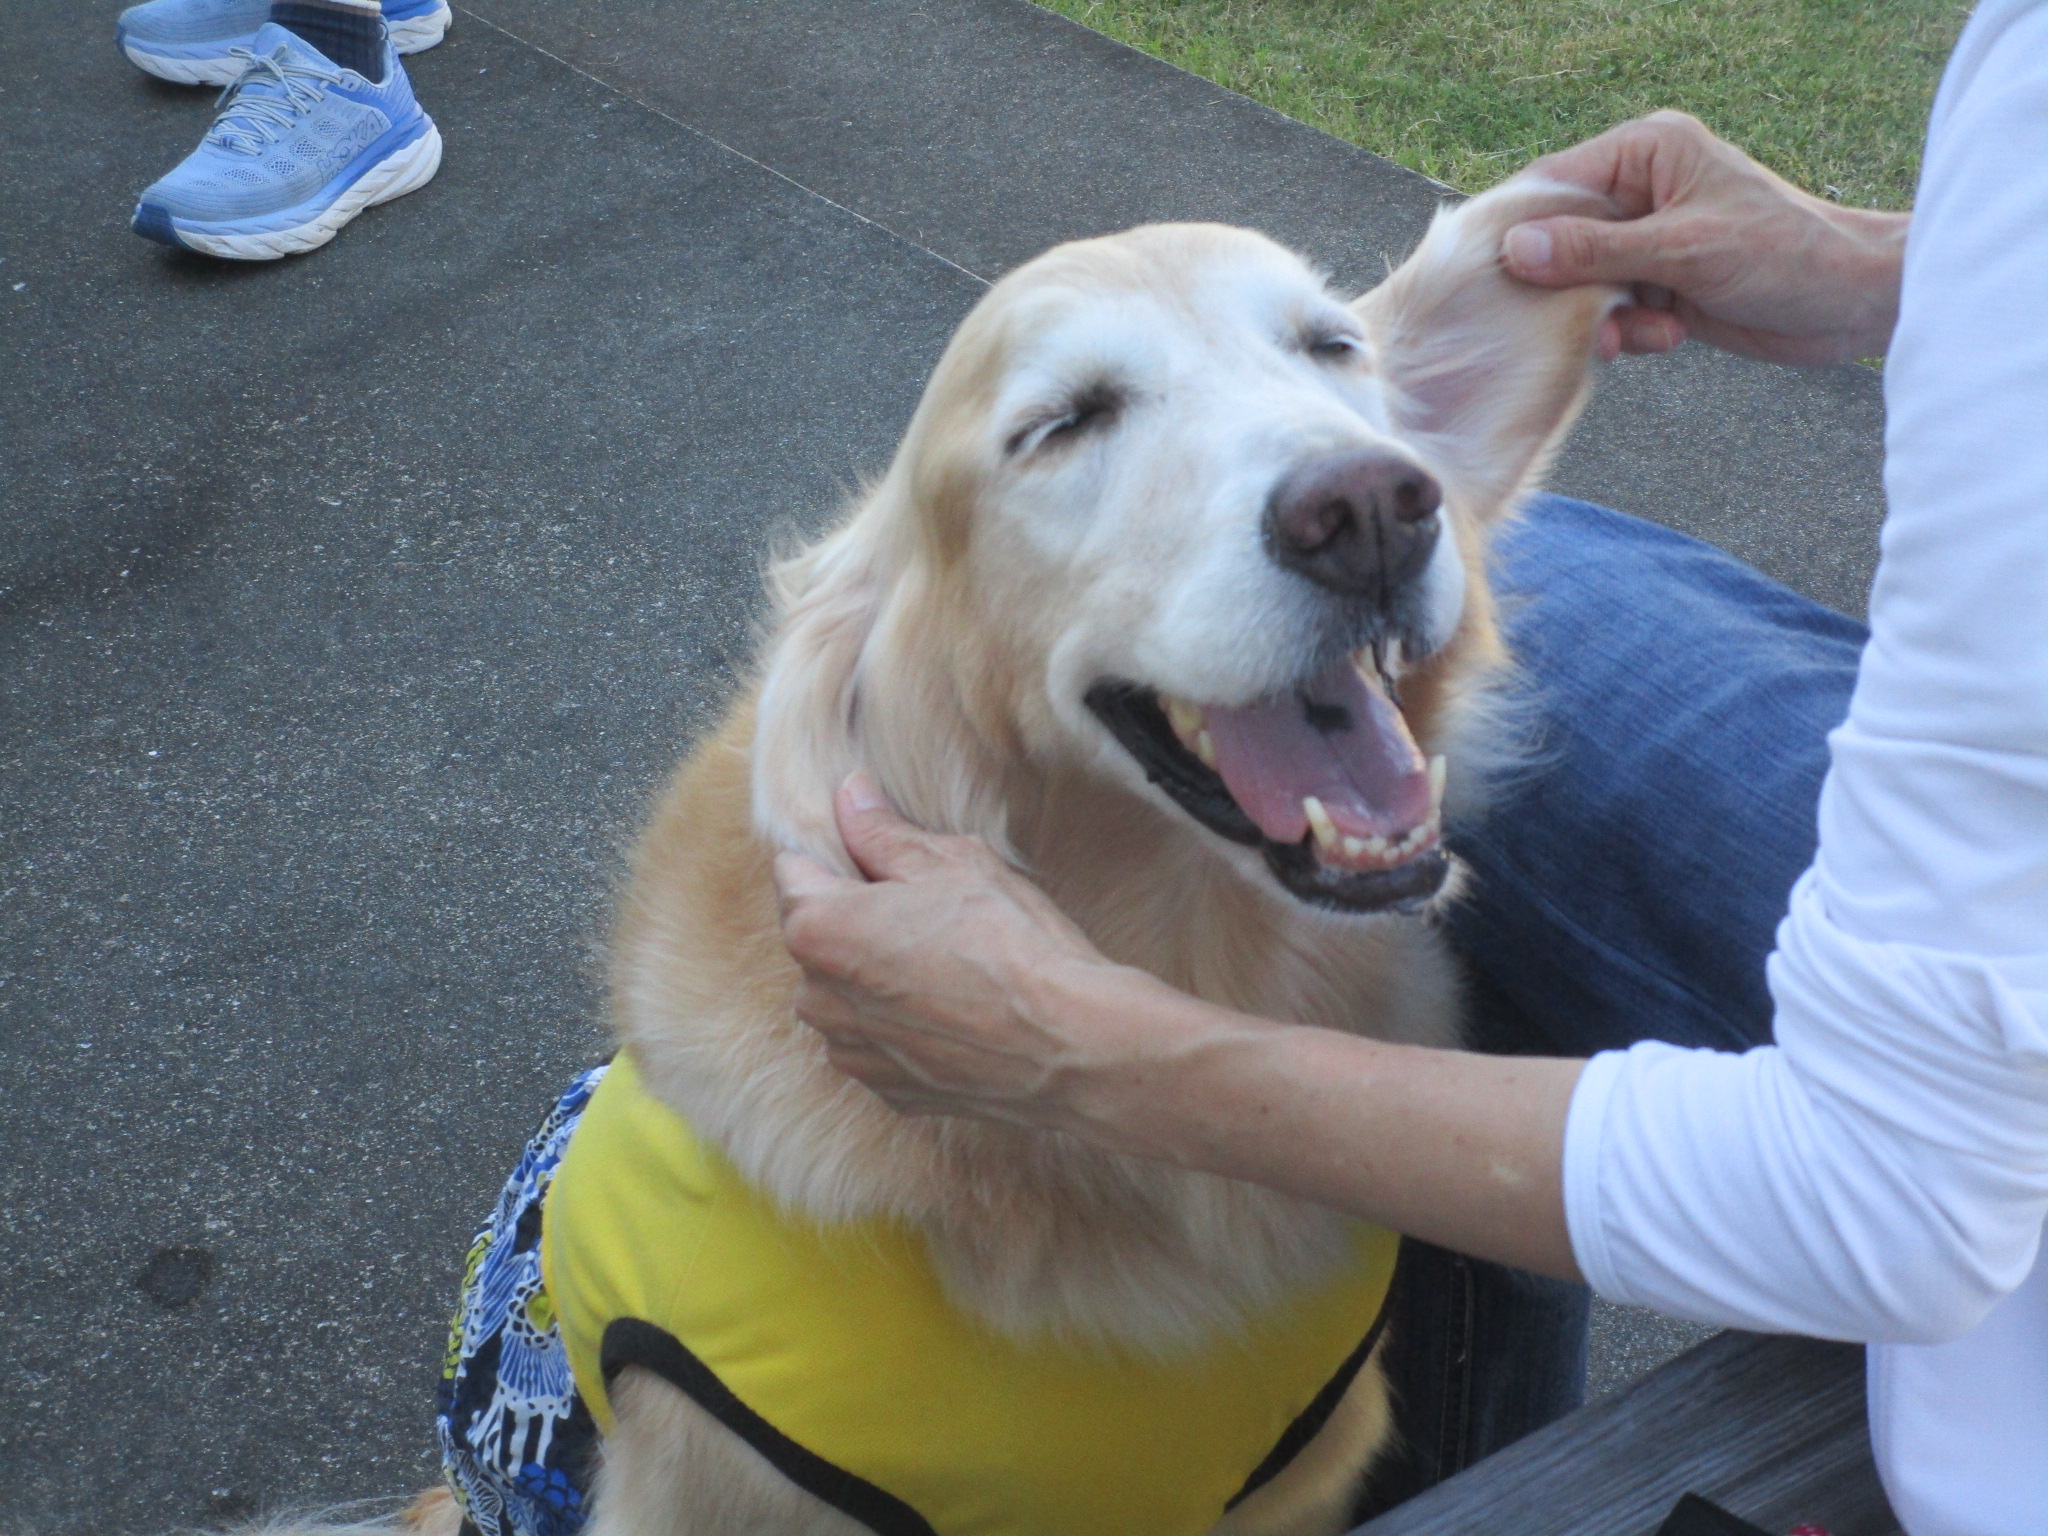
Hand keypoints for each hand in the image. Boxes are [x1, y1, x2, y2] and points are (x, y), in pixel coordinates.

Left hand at [774, 776, 1165, 1135]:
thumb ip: (884, 832)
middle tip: (932, 912)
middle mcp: (817, 998)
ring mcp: (850, 1053)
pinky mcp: (887, 1091)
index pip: (796, 870)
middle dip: (859, 919)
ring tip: (951, 968)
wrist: (1070, 1044)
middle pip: (819, 936)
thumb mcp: (953, 864)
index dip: (843, 857)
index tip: (887, 860)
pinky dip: (906, 1026)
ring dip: (879, 977)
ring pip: (848, 993)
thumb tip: (850, 796)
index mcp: (819, 929)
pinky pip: (880, 1042)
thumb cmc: (1011, 944)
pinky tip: (959, 1013)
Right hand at [1500, 111, 1909, 365]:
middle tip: (1568, 322)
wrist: (1853, 303)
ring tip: (1638, 334)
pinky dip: (1631, 331)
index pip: (1555, 183)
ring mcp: (1648, 239)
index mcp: (1647, 153)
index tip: (1489, 274)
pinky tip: (1668, 336)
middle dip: (1565, 287)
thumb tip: (1517, 249)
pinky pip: (1613, 310)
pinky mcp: (1659, 283)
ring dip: (1603, 318)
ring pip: (1582, 283)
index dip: (1517, 228)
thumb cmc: (1786, 255)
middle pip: (1559, 239)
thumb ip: (1595, 250)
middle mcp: (1640, 191)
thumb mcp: (1683, 250)